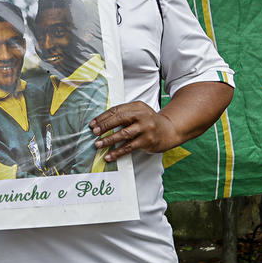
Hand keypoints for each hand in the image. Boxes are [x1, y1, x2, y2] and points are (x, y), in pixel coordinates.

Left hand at [89, 82, 233, 161]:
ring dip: (109, 140)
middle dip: (104, 126)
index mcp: (137, 106)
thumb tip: (101, 123)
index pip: (116, 110)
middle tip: (94, 132)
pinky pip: (129, 147)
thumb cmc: (148, 122)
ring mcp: (145, 128)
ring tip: (98, 144)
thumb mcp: (138, 112)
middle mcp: (142, 115)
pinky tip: (109, 156)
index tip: (93, 124)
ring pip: (123, 134)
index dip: (103, 117)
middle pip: (119, 119)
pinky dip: (117, 152)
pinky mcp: (147, 141)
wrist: (168, 130)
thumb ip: (123, 115)